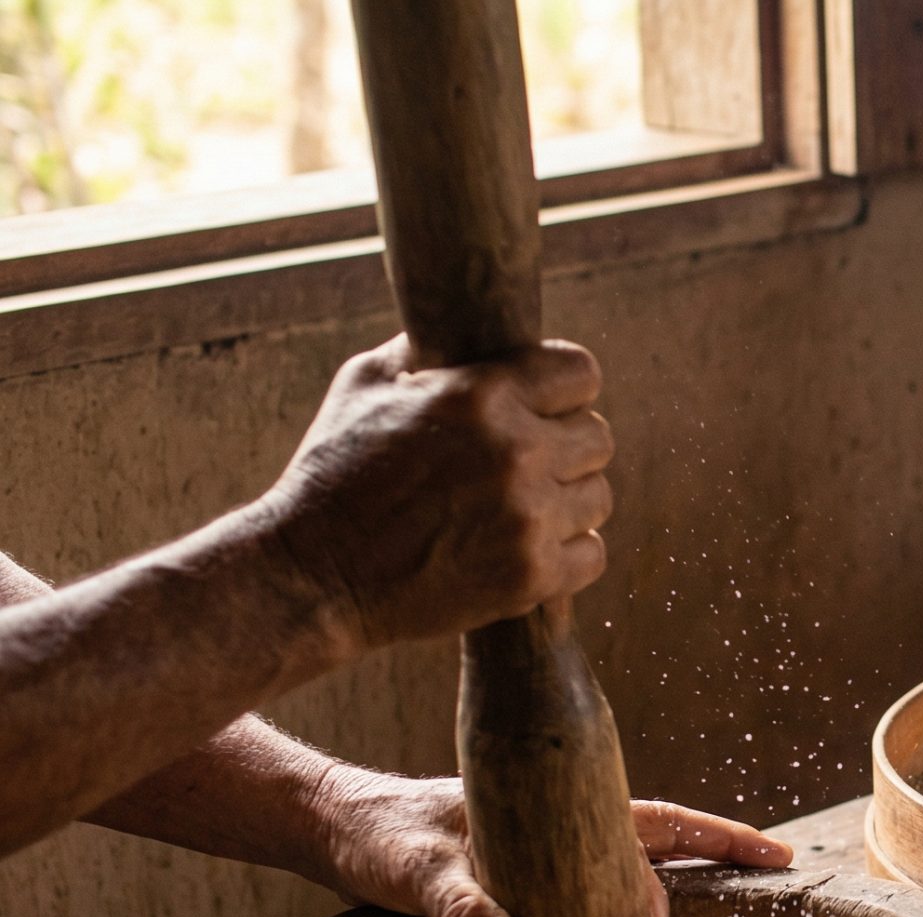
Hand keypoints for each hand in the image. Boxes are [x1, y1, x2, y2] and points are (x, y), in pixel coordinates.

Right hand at [253, 334, 617, 650]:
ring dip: (568, 502)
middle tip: (529, 462)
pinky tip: (526, 546)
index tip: (547, 405)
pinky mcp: (532, 576)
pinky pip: (593, 554)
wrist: (312, 575)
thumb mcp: (364, 385)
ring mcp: (529, 517)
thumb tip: (465, 323)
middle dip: (566, 447)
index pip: (581, 373)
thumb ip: (427, 349)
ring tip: (521, 507)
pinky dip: (566, 554)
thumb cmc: (333, 473)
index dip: (565, 389)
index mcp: (482, 395)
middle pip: (598, 437)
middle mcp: (516, 451)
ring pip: (599, 497)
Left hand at [306, 768, 794, 916]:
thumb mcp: (414, 874)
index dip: (712, 848)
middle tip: (762, 878)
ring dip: (662, 890)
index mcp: (554, 807)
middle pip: (656, 841)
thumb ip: (463, 913)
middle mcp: (557, 824)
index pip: (655, 825)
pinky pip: (583, 892)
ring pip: (623, 865)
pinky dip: (612, 915)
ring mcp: (540, 850)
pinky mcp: (517, 878)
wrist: (328, 824)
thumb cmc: (374, 835)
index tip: (760, 871)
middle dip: (712, 858)